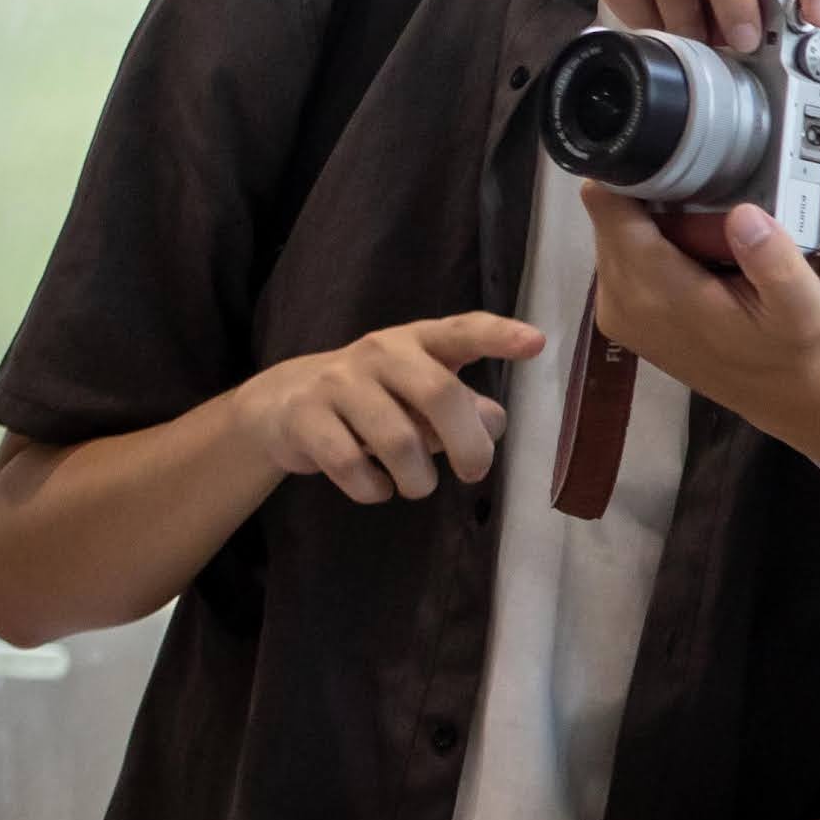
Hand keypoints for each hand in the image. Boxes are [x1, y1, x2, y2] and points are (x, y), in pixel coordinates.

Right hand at [228, 313, 544, 502]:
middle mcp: (380, 352)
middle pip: (438, 393)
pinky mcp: (305, 417)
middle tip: (474, 472)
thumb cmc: (375, 399)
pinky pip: (350, 465)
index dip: (499, 336)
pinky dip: (373, 489)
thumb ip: (463, 407)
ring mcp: (338, 382)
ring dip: (418, 478)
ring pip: (396, 439)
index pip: (464, 330)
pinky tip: (377, 487)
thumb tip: (492, 424)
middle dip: (467, 443)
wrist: (282, 404)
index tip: (536, 343)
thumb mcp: (420, 395)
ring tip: (418, 486)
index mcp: (419, 341)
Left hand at [581, 186, 819, 435]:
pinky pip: (624, 257)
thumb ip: (772, 259)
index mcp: (660, 295)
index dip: (633, 175)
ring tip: (716, 248)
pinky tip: (703, 264)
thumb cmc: (801, 346)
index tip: (677, 163)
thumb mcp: (805, 304)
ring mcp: (619, 313)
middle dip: (657, 201)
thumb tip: (741, 214)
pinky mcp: (625, 318)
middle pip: (613, 216)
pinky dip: (658, 248)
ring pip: (618, 234)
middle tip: (719, 223)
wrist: (794, 397)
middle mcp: (624, 303)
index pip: (609, 209)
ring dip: (660, 225)